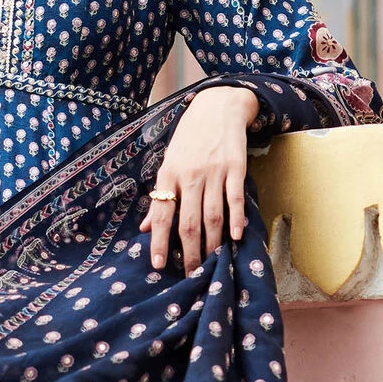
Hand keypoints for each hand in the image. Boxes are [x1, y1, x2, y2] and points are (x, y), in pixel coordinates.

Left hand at [139, 85, 257, 270]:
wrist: (217, 107)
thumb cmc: (189, 141)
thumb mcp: (169, 165)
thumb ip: (160, 198)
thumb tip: (146, 229)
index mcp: (168, 175)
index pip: (162, 215)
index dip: (160, 242)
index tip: (159, 265)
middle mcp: (190, 175)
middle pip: (188, 222)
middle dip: (190, 252)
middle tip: (192, 274)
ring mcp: (214, 171)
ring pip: (212, 215)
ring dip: (213, 242)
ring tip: (212, 261)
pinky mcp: (235, 167)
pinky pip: (235, 198)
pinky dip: (236, 219)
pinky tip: (236, 236)